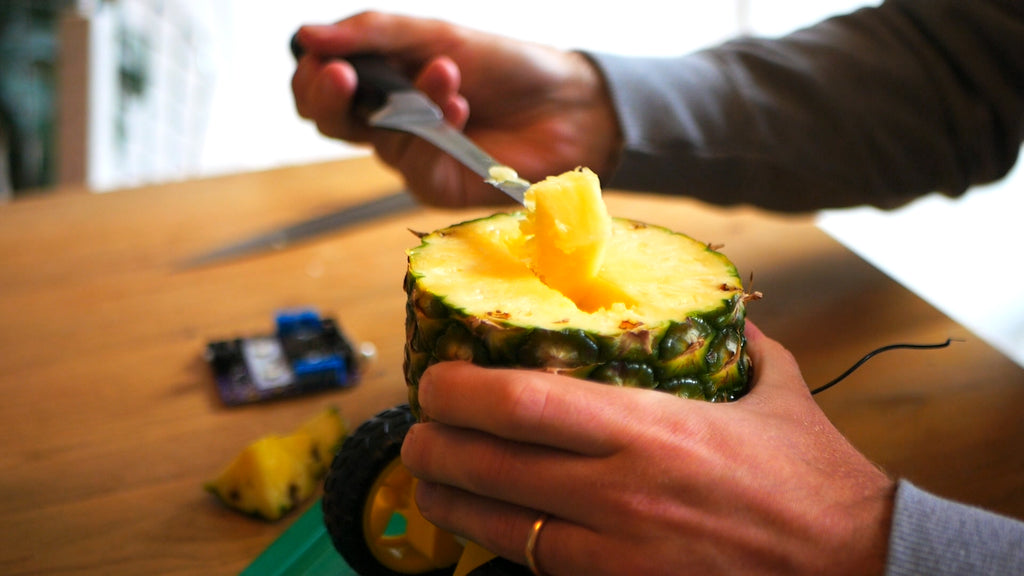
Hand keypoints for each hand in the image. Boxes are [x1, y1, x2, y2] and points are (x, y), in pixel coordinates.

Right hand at [291, 11, 621, 206]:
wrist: (570, 105)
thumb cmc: (507, 67)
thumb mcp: (439, 35)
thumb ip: (375, 34)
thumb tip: (306, 34)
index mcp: (383, 82)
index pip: (323, 87)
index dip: (311, 76)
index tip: (322, 59)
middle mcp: (389, 122)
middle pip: (329, 121)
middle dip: (327, 97)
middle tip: (341, 76)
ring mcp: (412, 156)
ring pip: (374, 140)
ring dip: (406, 101)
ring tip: (446, 72)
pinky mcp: (437, 185)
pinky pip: (414, 164)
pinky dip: (433, 131)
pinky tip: (460, 108)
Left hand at [400, 322, 894, 575]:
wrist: (854, 565)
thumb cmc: (813, 480)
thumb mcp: (778, 391)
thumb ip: (736, 346)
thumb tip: (717, 316)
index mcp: (650, 426)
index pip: (525, 400)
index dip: (462, 389)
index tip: (435, 380)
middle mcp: (620, 488)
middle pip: (491, 464)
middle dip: (433, 449)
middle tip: (416, 435)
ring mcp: (616, 550)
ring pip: (501, 526)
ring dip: (449, 503)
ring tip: (427, 484)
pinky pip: (540, 570)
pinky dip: (503, 547)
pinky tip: (488, 530)